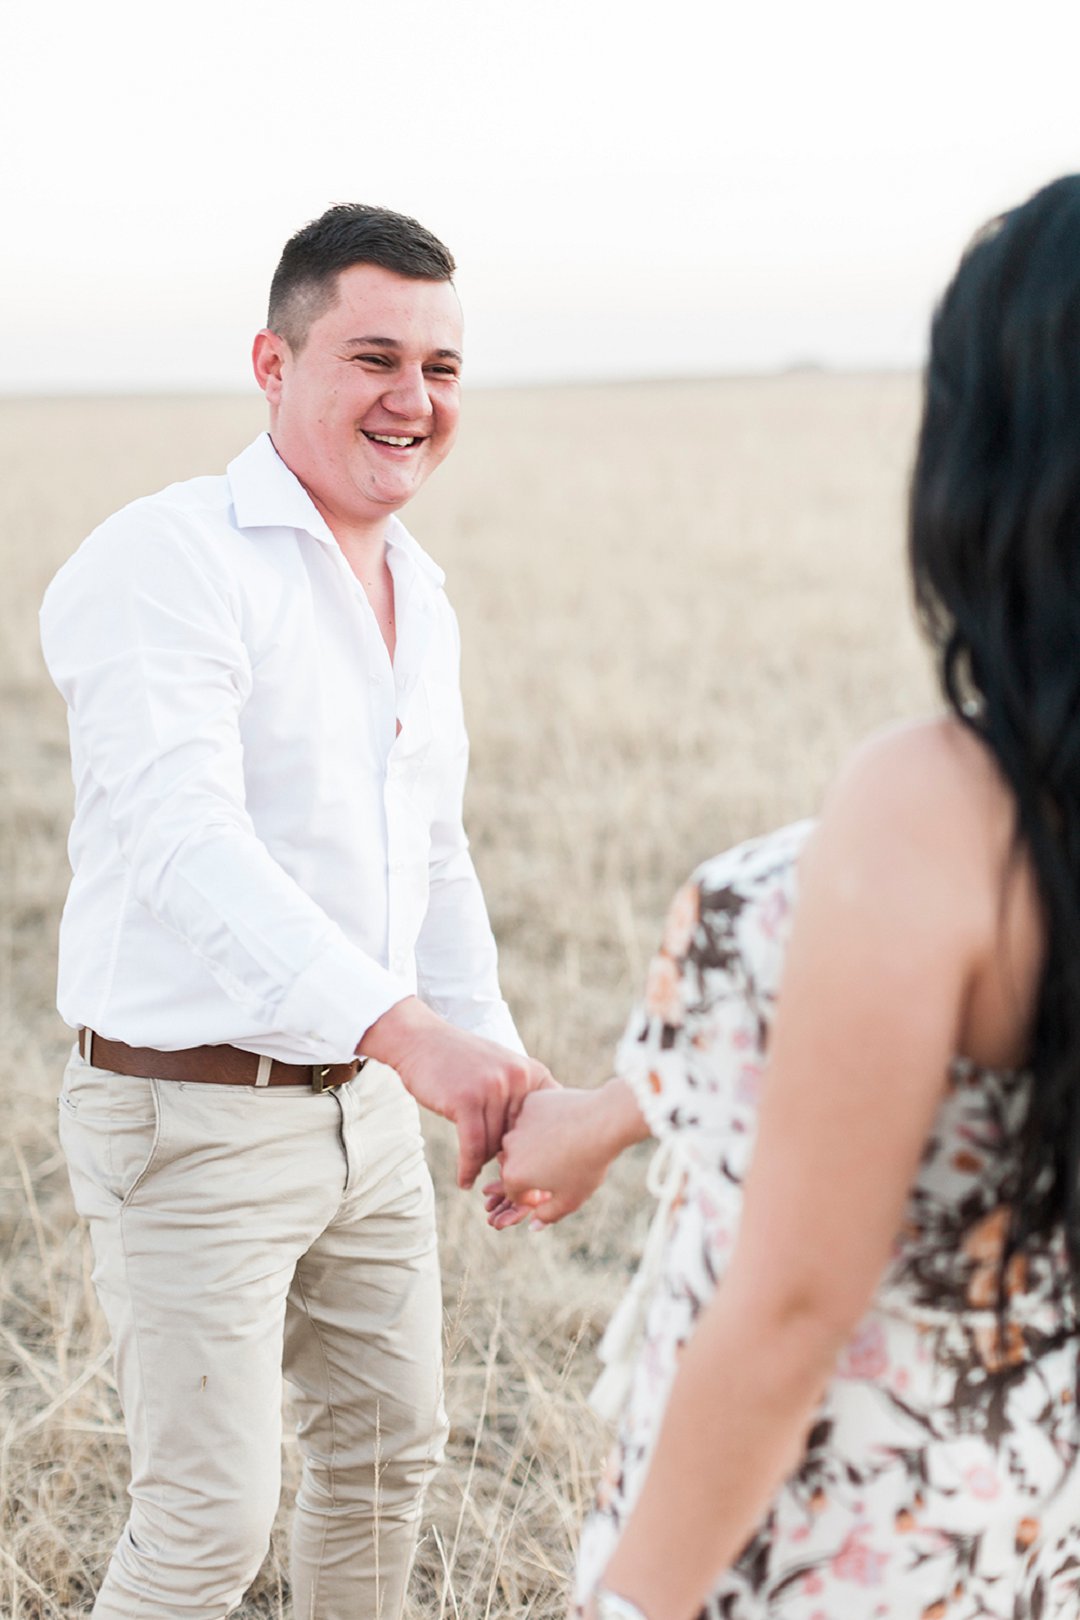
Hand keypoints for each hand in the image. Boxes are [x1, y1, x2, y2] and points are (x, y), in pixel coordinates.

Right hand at [359, 997, 556, 1187]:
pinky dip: (468, 1168)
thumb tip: (536, 1151)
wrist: (421, 1040)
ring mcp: (493, 1088)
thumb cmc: (461, 1064)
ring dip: (484, 1161)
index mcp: (532, 1072)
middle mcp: (518, 1078)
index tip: (533, 1170)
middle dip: (509, 1160)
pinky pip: (473, 1147)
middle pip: (520, 1138)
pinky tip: (464, 1180)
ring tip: (477, 1171)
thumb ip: (521, 1102)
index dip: (542, 1150)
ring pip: (495, 1145)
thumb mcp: (502, 1071)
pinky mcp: (467, 1100)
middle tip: (502, 1181)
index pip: (550, 1122)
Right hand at [484, 1080, 648, 1228]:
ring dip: (536, 1144)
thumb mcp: (570, 1199)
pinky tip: (565, 1123)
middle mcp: (508, 1149)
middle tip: (560, 1165)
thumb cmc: (587, 1164)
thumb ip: (547, 1216)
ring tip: (565, 1144)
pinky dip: (544, 1122)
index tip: (555, 1189)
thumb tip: (533, 1224)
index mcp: (514, 1176)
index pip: (515, 1192)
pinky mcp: (531, 1102)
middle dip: (532, 1169)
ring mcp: (518, 1123)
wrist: (603, 1121)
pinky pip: (533, 1116)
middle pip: (515, 1164)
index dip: (533, 1195)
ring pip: (522, 1139)